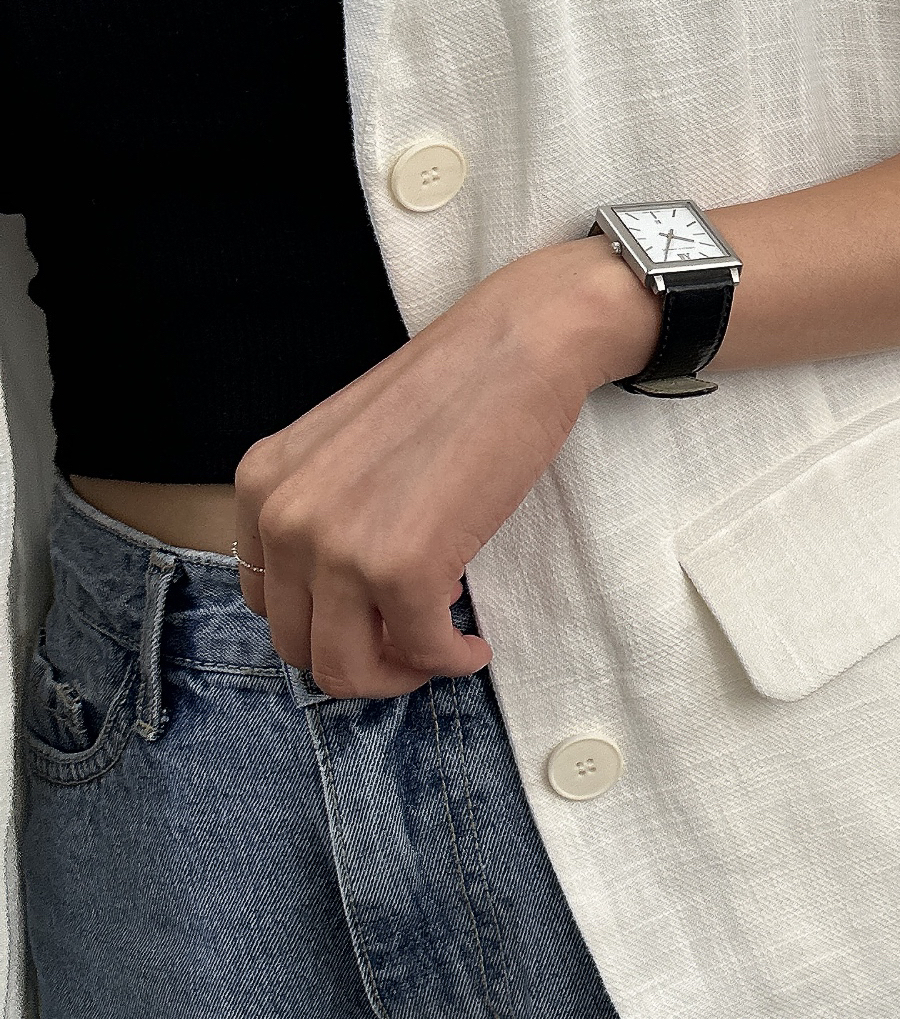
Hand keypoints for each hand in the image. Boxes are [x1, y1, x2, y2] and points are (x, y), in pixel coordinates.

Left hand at [233, 236, 658, 697]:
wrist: (519, 346)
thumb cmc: (452, 390)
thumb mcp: (346, 450)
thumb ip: (325, 515)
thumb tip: (349, 602)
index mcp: (260, 485)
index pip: (266, 601)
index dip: (327, 620)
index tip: (378, 611)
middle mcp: (282, 518)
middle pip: (297, 646)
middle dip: (363, 658)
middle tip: (416, 640)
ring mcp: (336, 547)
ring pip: (343, 670)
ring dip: (400, 673)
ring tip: (443, 645)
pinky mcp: (399, 569)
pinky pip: (420, 652)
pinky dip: (450, 660)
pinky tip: (474, 642)